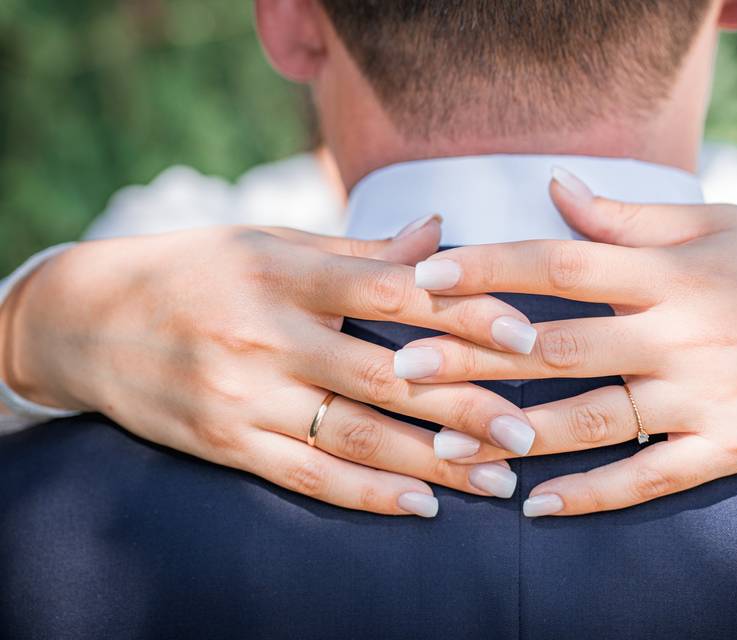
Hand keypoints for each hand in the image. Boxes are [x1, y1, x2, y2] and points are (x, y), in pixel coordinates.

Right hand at [0, 218, 534, 515]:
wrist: (86, 320)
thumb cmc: (196, 269)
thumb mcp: (271, 242)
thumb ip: (360, 251)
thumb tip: (441, 234)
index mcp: (284, 270)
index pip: (391, 292)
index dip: (463, 312)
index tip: (525, 333)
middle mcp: (265, 334)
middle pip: (385, 374)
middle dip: (465, 405)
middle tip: (529, 429)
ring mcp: (243, 394)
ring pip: (355, 435)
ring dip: (433, 462)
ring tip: (496, 481)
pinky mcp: (224, 444)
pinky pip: (306, 474)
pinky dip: (367, 493)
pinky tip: (420, 505)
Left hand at [396, 170, 736, 514]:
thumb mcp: (721, 223)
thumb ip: (629, 219)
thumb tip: (555, 190)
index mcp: (675, 271)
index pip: (562, 266)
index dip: (491, 270)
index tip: (426, 278)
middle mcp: (686, 332)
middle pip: (559, 345)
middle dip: (476, 357)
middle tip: (402, 368)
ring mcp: (712, 394)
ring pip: (595, 418)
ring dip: (516, 432)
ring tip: (448, 447)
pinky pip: (654, 477)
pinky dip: (595, 493)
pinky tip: (538, 507)